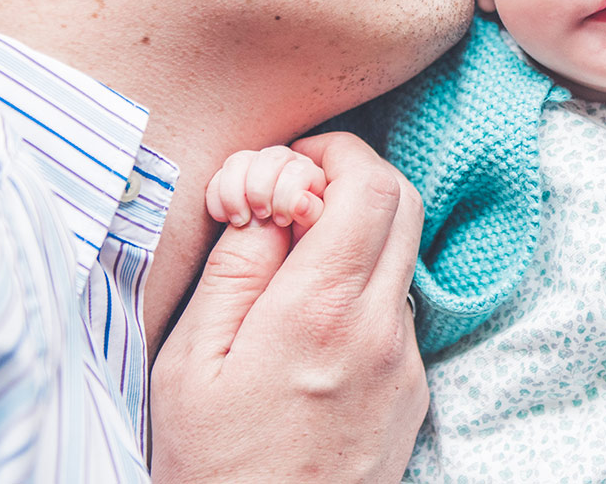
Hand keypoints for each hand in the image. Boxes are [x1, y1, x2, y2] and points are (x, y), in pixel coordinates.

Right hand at [151, 133, 426, 482]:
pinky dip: (363, 287)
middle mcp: (379, 328)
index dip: (333, 153)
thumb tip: (267, 198)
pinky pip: (398, 309)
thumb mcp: (190, 364)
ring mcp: (406, 361)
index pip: (368, 184)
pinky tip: (311, 322)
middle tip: (295, 195)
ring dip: (358, 233)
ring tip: (292, 265)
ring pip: (401, 254)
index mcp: (319, 311)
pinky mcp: (414, 391)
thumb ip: (236, 268)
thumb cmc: (212, 468)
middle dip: (352, 176)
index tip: (289, 165)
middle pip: (402, 202)